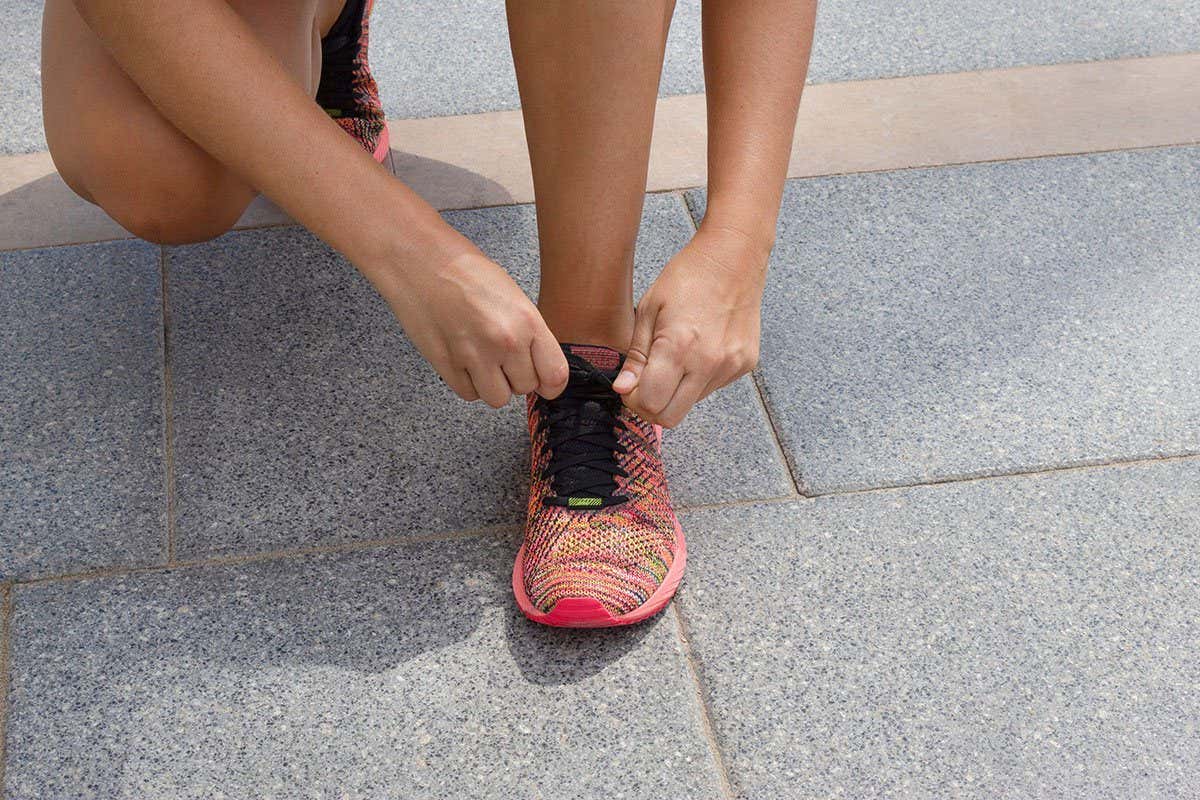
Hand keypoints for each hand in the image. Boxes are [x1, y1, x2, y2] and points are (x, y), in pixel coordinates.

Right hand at [378, 248, 568, 406]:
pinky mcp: (447, 365)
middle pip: (525, 388)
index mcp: (527, 321)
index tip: (544, 383)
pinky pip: (469, 394)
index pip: (555, 375)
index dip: (550, 384)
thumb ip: (530, 333)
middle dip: (516, 377)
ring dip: (493, 385)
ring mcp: (475, 356)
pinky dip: (468, 383)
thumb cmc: (465, 272)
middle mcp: (505, 342)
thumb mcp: (514, 296)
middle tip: (502, 357)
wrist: (420, 261)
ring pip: (498, 399)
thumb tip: (539, 365)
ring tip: (483, 360)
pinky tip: (463, 360)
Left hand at [613, 227, 767, 426]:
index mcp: (678, 347)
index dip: (633, 400)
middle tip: (646, 382)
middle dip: (651, 405)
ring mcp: (730, 366)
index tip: (630, 384)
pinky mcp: (745, 364)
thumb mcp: (649, 309)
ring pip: (692, 404)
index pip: (650, 405)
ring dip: (676, 391)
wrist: (734, 256)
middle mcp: (709, 363)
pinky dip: (698, 379)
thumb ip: (636, 356)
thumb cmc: (688, 275)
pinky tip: (698, 350)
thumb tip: (623, 389)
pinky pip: (712, 388)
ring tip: (674, 358)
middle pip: (671, 417)